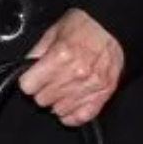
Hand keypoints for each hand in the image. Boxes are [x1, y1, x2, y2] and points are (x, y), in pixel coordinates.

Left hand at [18, 8, 123, 125]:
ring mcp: (90, 87)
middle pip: (42, 99)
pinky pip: (81, 117)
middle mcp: (75, 74)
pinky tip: (70, 105)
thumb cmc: (86, 26)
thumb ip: (37, 51)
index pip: (28, 86)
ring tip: (62, 88)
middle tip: (48, 80)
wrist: (115, 27)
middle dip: (41, 90)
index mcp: (60, 56)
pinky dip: (73, 115)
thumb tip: (27, 66)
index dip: (28, 81)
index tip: (31, 78)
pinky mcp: (102, 94)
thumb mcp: (55, 30)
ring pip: (58, 110)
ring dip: (57, 101)